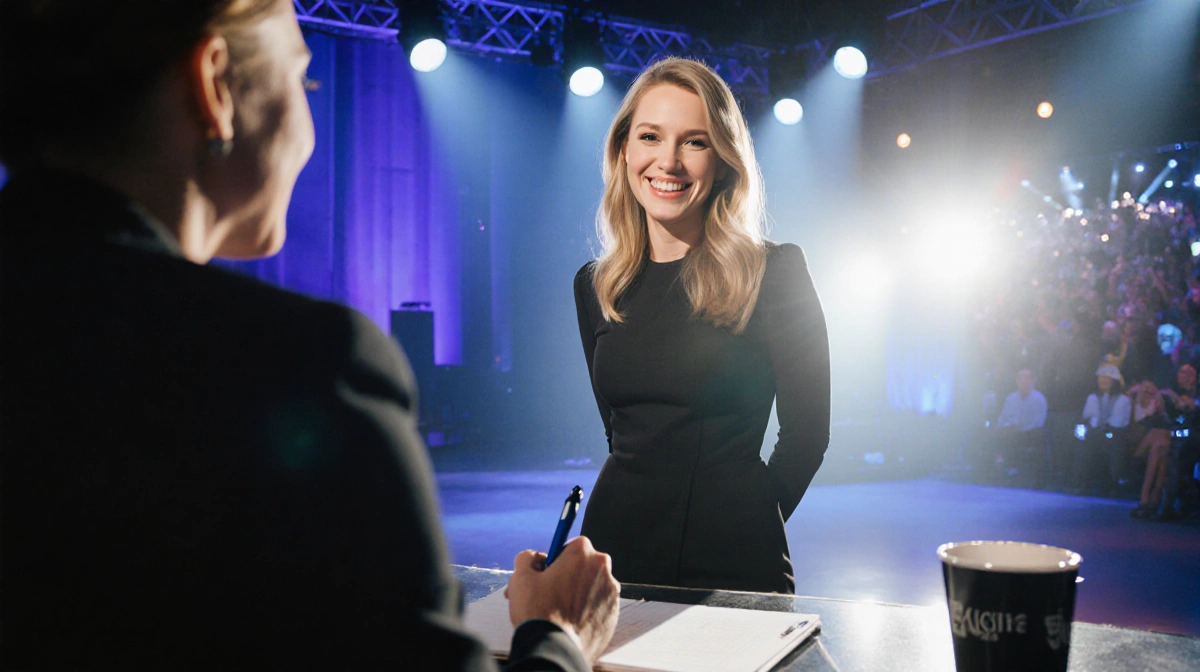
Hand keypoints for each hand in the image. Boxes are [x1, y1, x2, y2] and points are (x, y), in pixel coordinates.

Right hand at [505, 536, 619, 663]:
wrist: (557, 650)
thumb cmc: (539, 611)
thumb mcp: (521, 577)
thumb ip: (526, 558)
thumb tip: (533, 558)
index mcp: (583, 553)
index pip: (568, 546)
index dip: (554, 560)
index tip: (546, 574)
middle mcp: (603, 568)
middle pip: (582, 566)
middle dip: (566, 576)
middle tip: (547, 594)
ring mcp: (611, 592)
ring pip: (590, 586)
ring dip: (576, 593)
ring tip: (556, 612)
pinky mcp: (614, 614)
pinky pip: (597, 606)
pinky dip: (585, 611)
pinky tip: (568, 622)